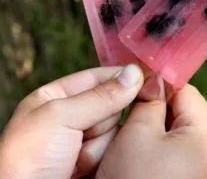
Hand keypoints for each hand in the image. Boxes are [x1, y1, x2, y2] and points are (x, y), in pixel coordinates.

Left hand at [0, 64, 144, 178]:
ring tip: (77, 157)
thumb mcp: (60, 117)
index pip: (97, 77)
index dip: (120, 76)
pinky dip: (105, 157)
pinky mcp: (98, 158)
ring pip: (116, 126)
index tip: (143, 75)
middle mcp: (74, 115)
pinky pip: (117, 147)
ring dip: (101, 142)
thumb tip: (134, 73)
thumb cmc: (28, 159)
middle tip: (86, 132)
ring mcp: (86, 138)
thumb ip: (100, 96)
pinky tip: (84, 166)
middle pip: (111, 103)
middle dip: (104, 117)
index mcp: (57, 97)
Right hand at [96, 85, 206, 178]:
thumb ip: (150, 99)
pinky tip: (146, 145)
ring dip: (160, 121)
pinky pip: (182, 144)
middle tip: (134, 108)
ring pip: (182, 126)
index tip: (139, 82)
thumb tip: (153, 78)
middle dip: (160, 105)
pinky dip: (164, 138)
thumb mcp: (138, 131)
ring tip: (138, 129)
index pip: (186, 91)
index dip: (160, 83)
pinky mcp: (198, 173)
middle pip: (186, 108)